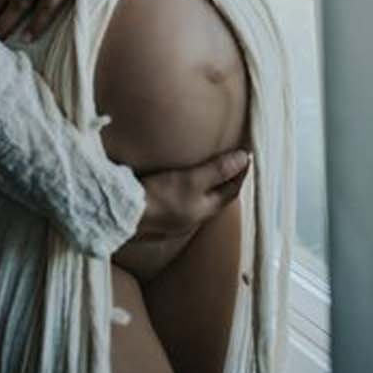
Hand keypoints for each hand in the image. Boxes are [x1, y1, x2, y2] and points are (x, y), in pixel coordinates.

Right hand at [126, 149, 251, 244]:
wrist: (126, 212)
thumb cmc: (161, 196)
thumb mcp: (193, 179)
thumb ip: (218, 169)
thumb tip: (244, 158)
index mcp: (206, 210)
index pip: (232, 190)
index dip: (241, 172)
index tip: (246, 155)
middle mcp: (195, 216)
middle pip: (219, 196)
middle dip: (228, 179)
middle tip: (233, 160)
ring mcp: (179, 217)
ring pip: (202, 198)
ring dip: (210, 184)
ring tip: (211, 167)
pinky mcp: (164, 212)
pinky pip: (186, 199)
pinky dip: (192, 187)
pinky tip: (184, 180)